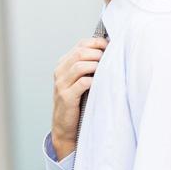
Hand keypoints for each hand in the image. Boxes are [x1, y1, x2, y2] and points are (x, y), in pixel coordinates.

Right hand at [50, 36, 107, 158]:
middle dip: (98, 54)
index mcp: (63, 65)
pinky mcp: (66, 98)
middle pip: (79, 53)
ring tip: (106, 70)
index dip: (97, 43)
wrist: (64, 126)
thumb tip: (110, 51)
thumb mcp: (78, 80)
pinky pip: (82, 83)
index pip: (80, 45)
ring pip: (79, 66)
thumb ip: (88, 66)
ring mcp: (61, 85)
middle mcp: (59, 72)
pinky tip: (100, 83)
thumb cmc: (77, 101)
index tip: (110, 47)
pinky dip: (94, 81)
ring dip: (96, 66)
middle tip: (109, 60)